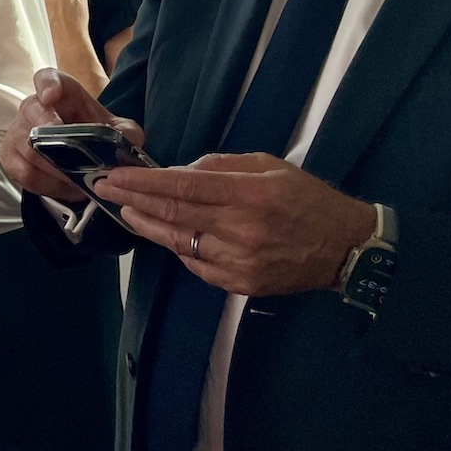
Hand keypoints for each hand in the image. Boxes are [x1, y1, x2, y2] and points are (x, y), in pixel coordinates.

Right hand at [0, 68, 145, 202]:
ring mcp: (16, 132)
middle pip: (31, 114)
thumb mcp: (118, 131)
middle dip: (48, 131)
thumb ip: (126, 132)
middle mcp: (32, 107)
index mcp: (60, 91)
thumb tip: (125, 139)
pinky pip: (26, 174)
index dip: (47, 85)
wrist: (76, 154)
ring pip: (29, 150)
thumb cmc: (94, 134)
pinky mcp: (9, 158)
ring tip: (80, 178)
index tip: (51, 96)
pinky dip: (49, 185)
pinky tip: (67, 187)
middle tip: (67, 150)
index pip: (46, 78)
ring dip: (56, 168)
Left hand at [93, 152, 376, 296]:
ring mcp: (240, 261)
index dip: (142, 182)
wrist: (347, 248)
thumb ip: (221, 167)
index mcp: (248, 195)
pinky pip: (197, 265)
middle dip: (132, 200)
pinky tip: (165, 235)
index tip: (113, 175)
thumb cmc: (308, 199)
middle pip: (172, 215)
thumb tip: (180, 172)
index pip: (181, 187)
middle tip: (103, 188)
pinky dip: (178, 248)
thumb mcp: (269, 166)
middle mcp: (240, 230)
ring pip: (179, 243)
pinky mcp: (241, 284)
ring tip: (125, 211)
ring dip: (147, 226)